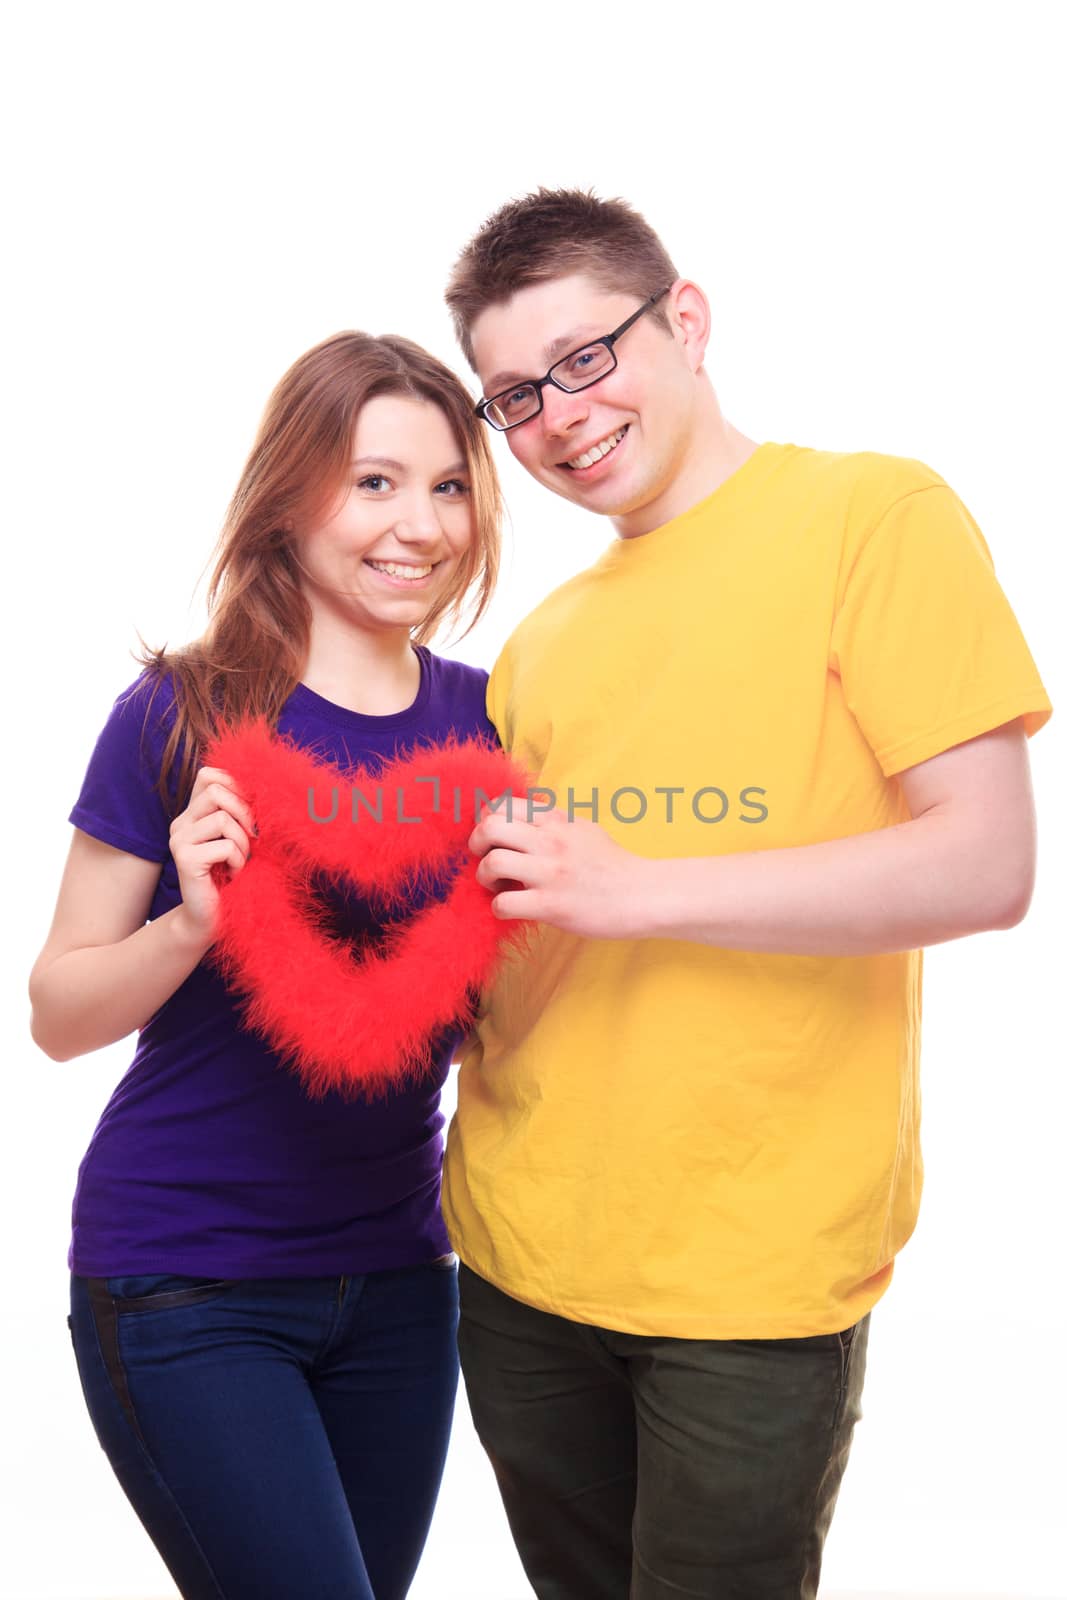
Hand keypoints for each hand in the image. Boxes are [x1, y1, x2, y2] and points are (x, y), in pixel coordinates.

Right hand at [168, 766, 255, 943]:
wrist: (214, 919)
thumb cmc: (234, 877)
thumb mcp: (241, 838)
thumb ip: (242, 813)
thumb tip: (267, 785)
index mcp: (193, 813)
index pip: (209, 775)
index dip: (236, 786)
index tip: (251, 814)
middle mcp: (181, 823)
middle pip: (217, 791)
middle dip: (244, 814)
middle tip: (251, 842)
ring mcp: (179, 840)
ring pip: (222, 818)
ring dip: (242, 843)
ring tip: (239, 862)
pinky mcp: (184, 859)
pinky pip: (225, 846)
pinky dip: (238, 861)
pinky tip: (232, 875)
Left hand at [469, 805, 653, 938]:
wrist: (643, 895)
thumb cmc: (613, 866)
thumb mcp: (584, 829)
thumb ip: (553, 821)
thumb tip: (525, 815)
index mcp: (557, 820)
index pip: (502, 805)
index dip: (487, 821)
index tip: (493, 839)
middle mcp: (551, 841)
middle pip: (490, 827)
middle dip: (477, 844)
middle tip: (485, 859)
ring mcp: (550, 873)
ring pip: (492, 863)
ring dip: (484, 877)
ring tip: (496, 886)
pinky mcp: (551, 905)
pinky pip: (504, 903)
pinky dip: (498, 908)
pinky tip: (510, 909)